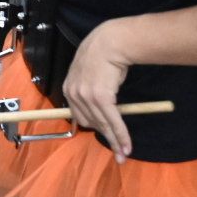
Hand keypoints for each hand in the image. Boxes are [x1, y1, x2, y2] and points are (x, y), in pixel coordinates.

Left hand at [62, 21, 134, 161]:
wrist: (110, 42)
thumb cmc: (103, 55)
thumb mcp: (89, 75)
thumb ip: (90, 92)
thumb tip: (100, 109)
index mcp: (69, 89)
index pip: (79, 115)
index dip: (94, 127)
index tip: (104, 138)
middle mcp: (74, 94)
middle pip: (90, 123)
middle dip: (106, 138)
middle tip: (118, 152)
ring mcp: (86, 96)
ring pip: (103, 125)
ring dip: (116, 141)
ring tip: (124, 153)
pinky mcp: (101, 98)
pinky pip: (113, 121)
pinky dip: (121, 135)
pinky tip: (127, 145)